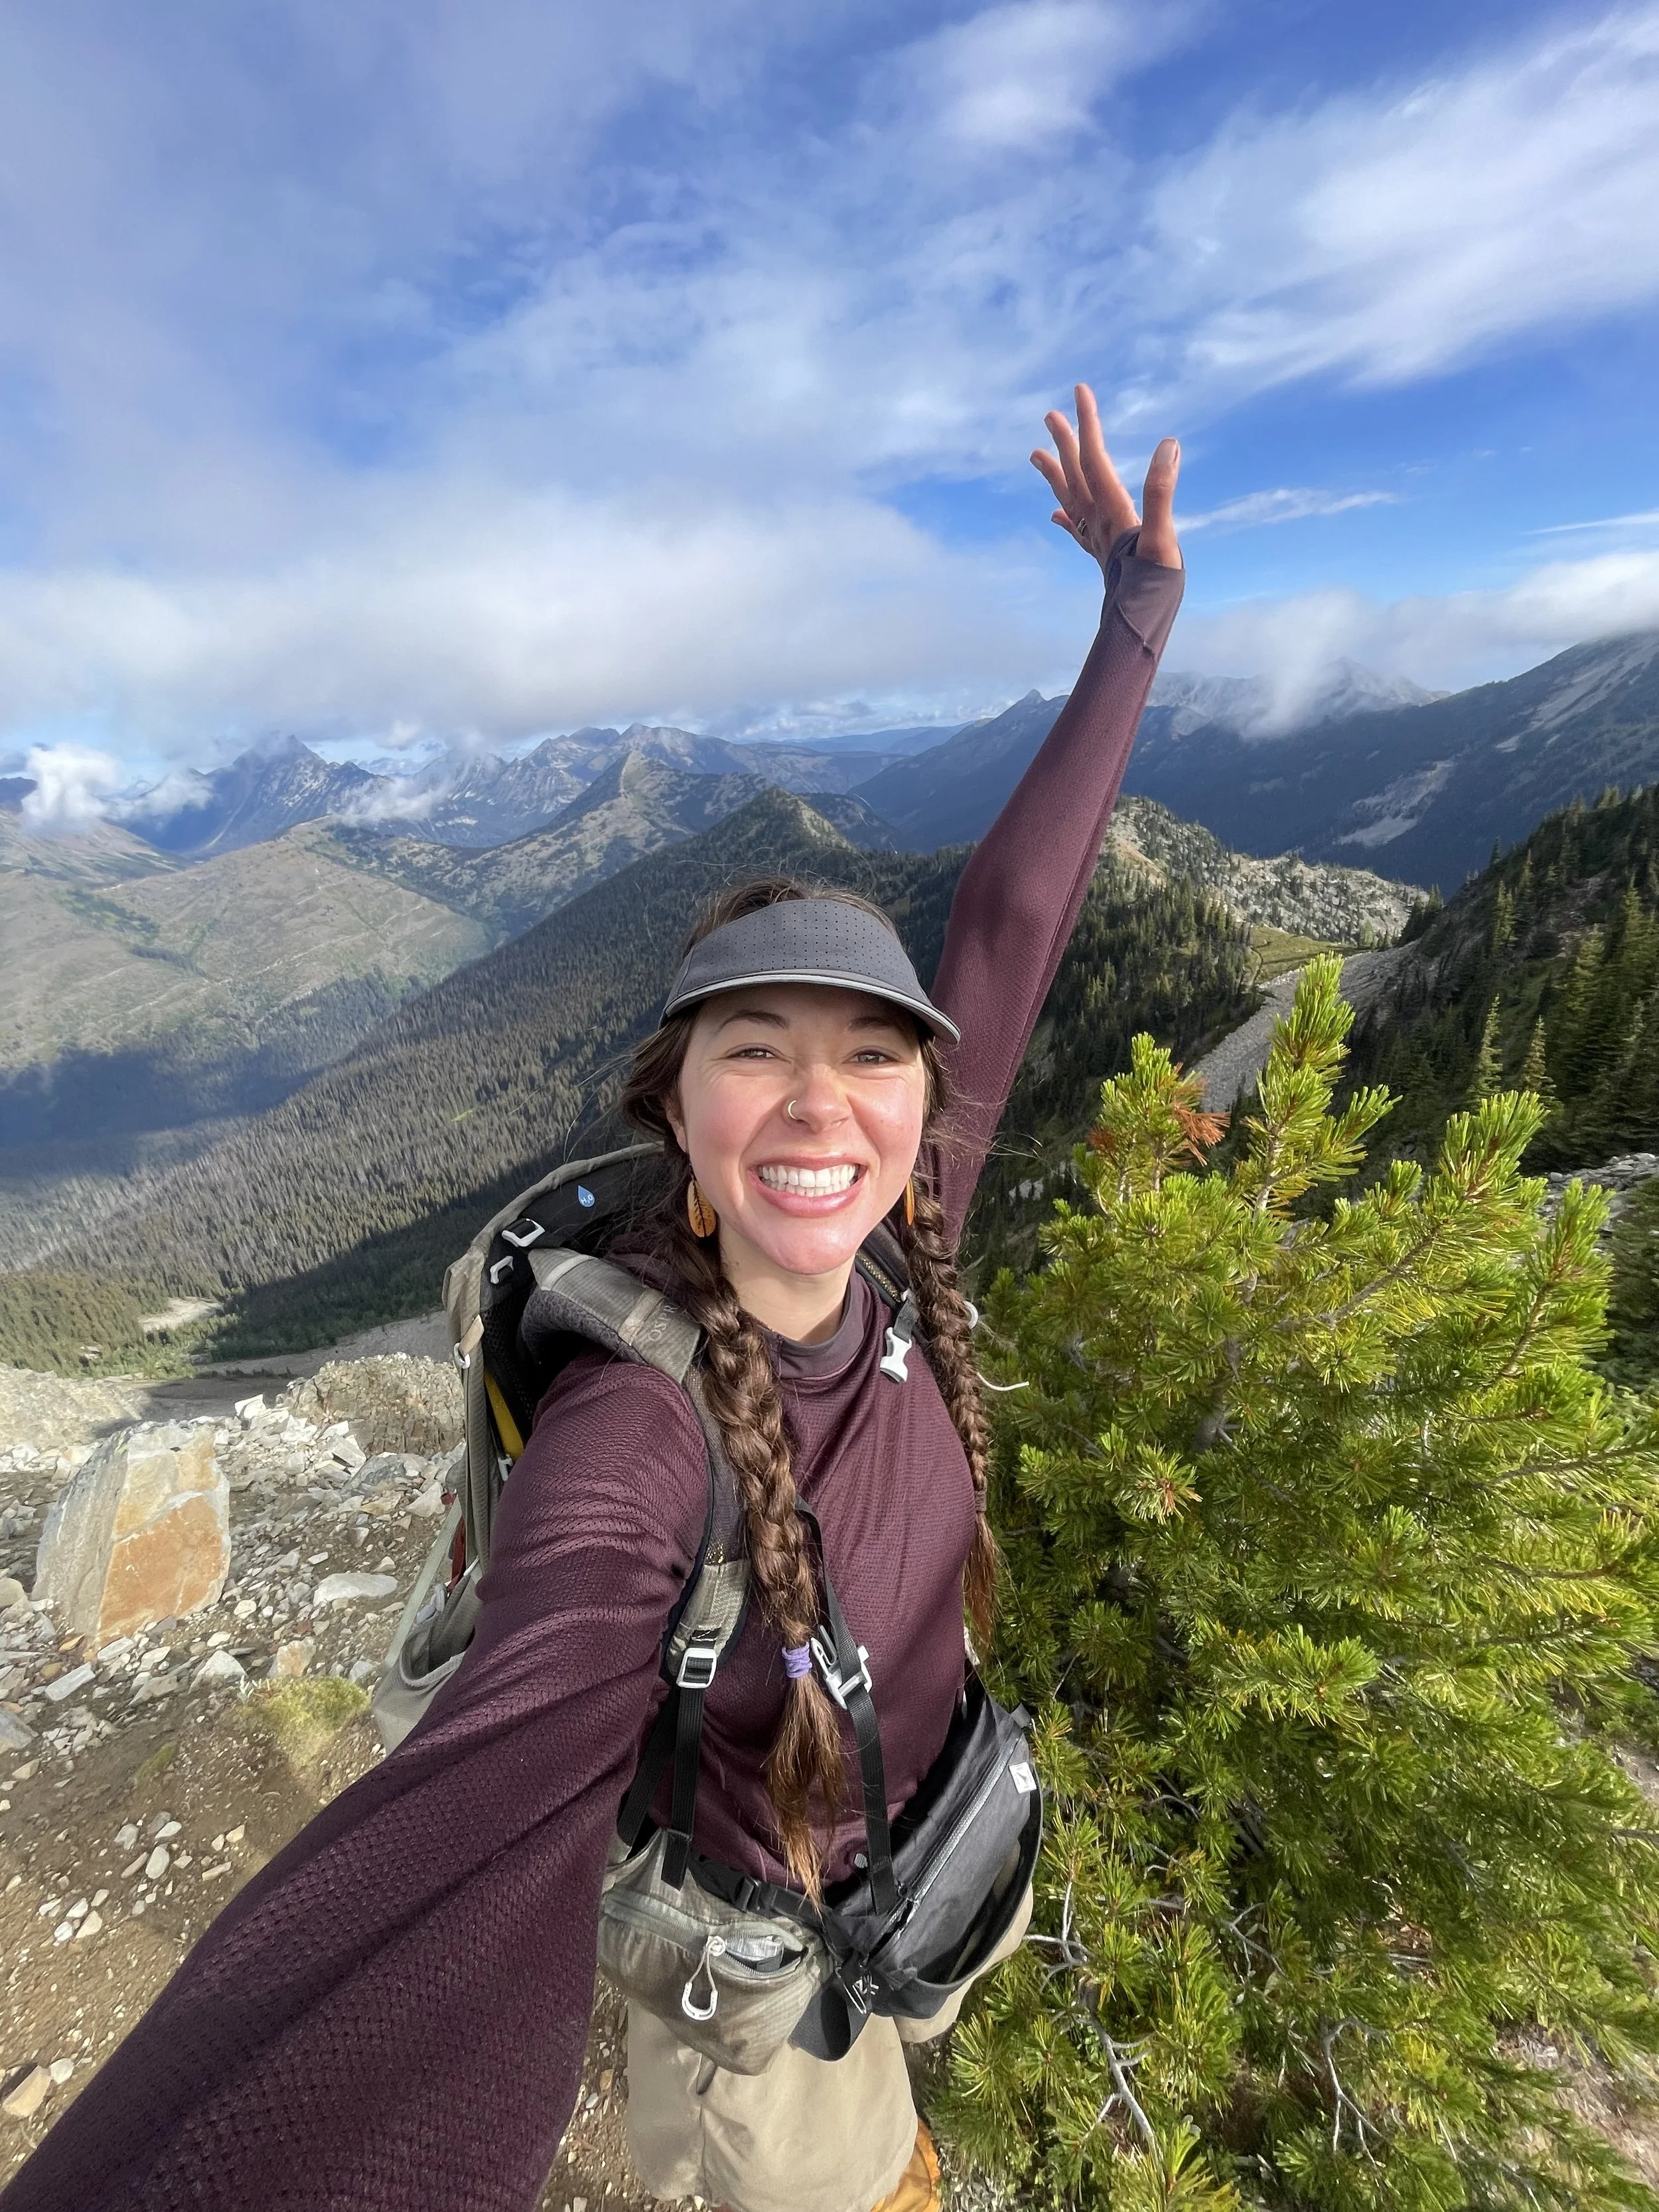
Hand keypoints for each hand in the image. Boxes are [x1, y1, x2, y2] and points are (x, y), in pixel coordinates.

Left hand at [1031, 384, 1181, 571]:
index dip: (1087, 424)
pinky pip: (1077, 532)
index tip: (1079, 392)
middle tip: (1048, 415)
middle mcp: (1100, 522)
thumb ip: (1162, 493)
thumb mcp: (1163, 538)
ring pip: (1070, 499)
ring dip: (1054, 475)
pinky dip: (1066, 518)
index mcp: (1114, 511)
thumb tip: (1167, 444)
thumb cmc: (1155, 588)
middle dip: (1064, 442)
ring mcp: (1098, 540)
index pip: (1096, 459)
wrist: (1139, 630)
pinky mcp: (1101, 557)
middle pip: (1076, 475)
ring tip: (1035, 454)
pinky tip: (1055, 514)